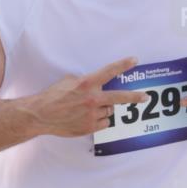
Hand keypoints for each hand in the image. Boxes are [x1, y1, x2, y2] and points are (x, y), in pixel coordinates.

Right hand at [28, 57, 146, 137]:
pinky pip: (104, 122)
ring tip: (88, 108)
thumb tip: (97, 83)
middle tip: (145, 96)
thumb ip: (86, 81)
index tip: (134, 60)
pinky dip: (99, 120)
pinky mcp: (90, 127)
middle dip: (134, 97)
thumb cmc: (53, 95)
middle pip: (120, 97)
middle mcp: (92, 98)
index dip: (123, 65)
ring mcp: (92, 114)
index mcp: (87, 83)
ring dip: (104, 109)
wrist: (41, 114)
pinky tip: (87, 117)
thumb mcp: (69, 80)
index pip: (109, 71)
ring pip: (109, 111)